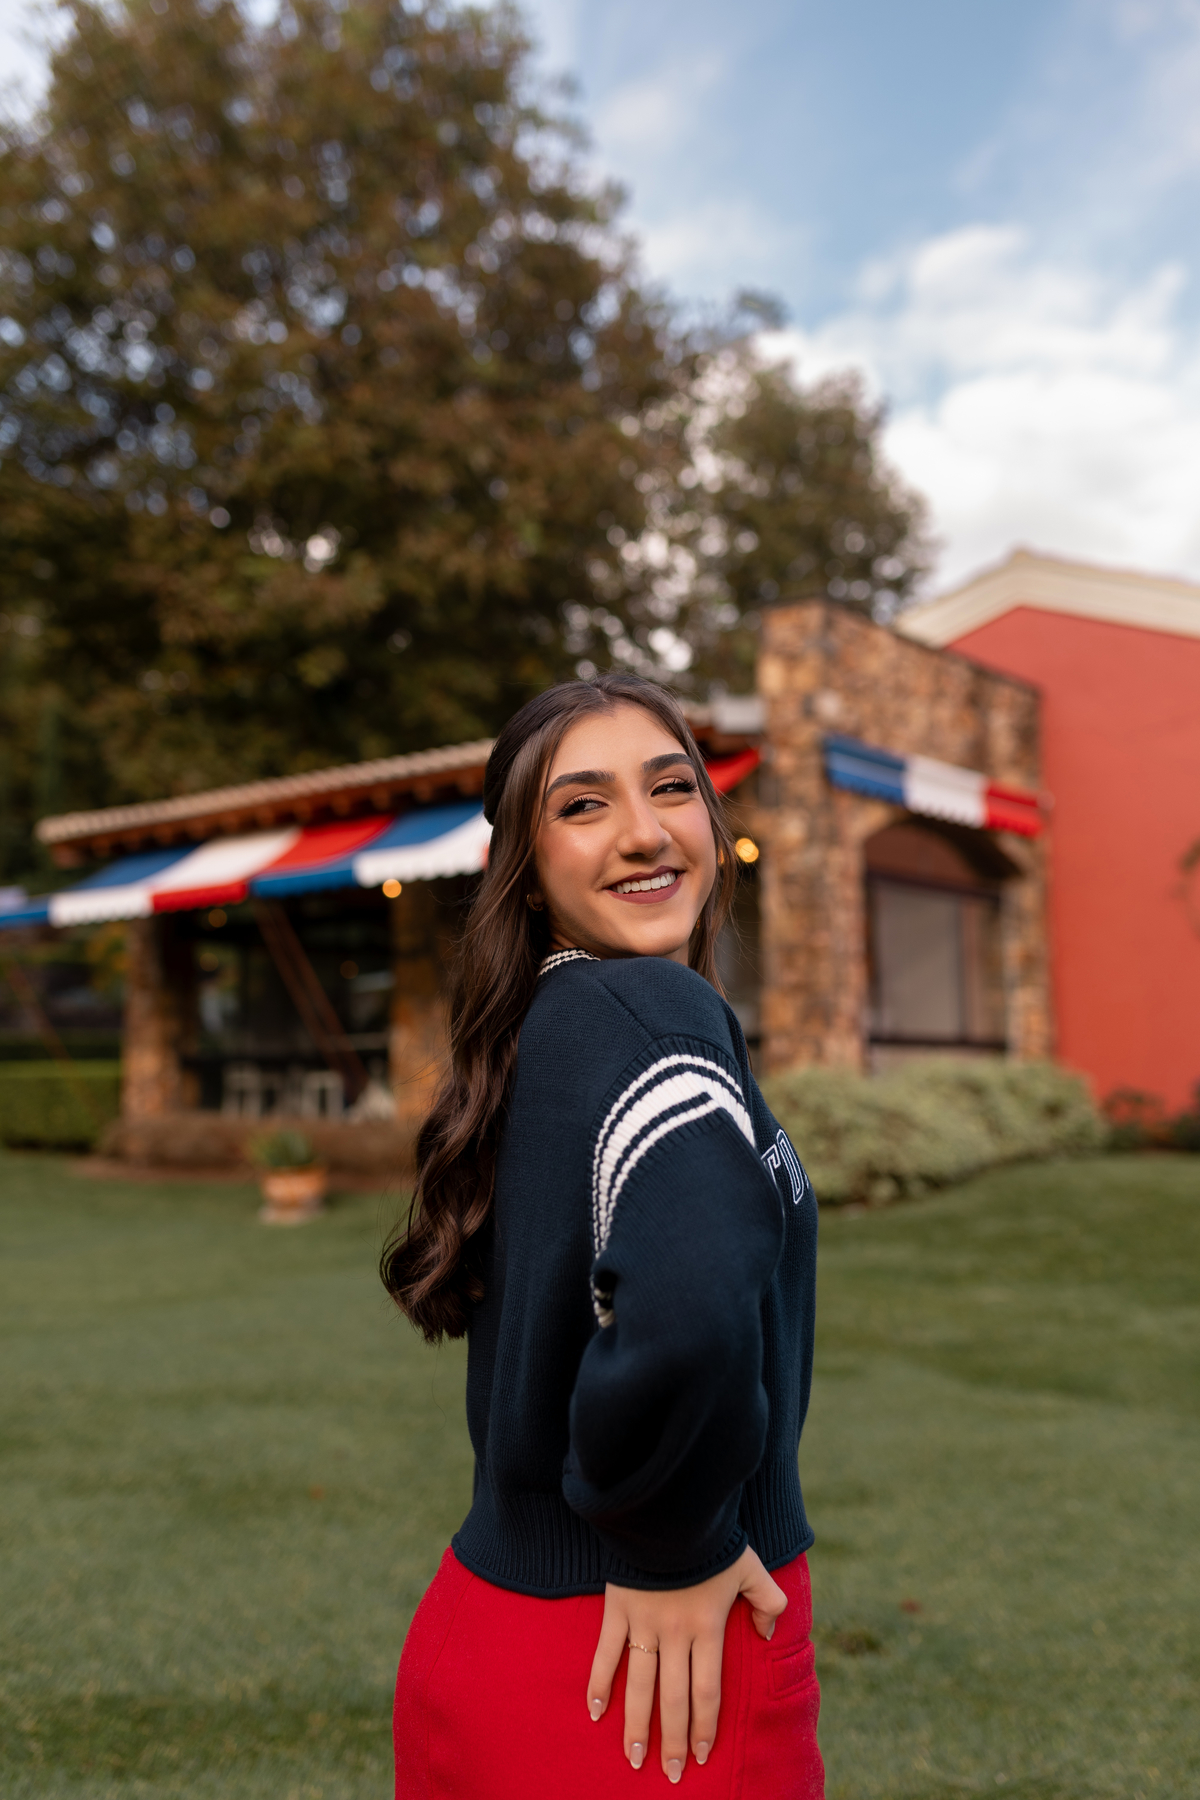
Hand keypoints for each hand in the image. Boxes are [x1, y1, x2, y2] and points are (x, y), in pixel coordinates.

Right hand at [586, 1545, 785, 1781]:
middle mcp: (675, 1634)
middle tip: (669, 1774)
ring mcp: (643, 1624)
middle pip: (673, 1698)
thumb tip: (768, 1634)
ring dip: (636, 1725)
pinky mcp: (617, 1610)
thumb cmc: (712, 1538)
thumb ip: (770, 1601)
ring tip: (634, 1758)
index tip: (700, 1755)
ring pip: (640, 1686)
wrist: (669, 1507)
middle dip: (672, 1740)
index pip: (707, 1691)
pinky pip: (605, 1654)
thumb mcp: (751, 1566)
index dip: (703, 1727)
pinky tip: (596, 1713)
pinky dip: (599, 1684)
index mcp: (707, 1628)